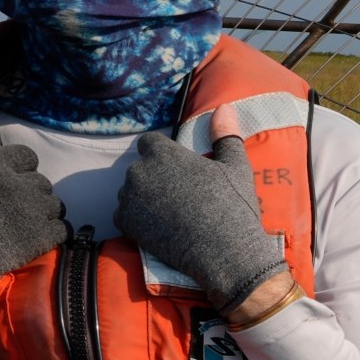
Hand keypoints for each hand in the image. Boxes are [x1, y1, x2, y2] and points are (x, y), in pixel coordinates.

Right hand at [0, 110, 67, 327]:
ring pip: (54, 204)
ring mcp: (28, 214)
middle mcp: (14, 185)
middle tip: (9, 210)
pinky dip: (52, 233)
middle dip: (29, 193)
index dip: (18, 169)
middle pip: (42, 181)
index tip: (4, 185)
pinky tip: (33, 240)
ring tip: (21, 225)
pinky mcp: (36, 241)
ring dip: (43, 213)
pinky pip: (62, 229)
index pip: (26, 156)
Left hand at [115, 106, 286, 310]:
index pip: (148, 142)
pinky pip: (123, 214)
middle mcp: (140, 171)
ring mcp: (130, 198)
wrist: (224, 253)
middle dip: (153, 177)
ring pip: (130, 191)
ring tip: (169, 213)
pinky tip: (158, 227)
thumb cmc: (233, 206)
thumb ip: (225, 134)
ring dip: (143, 198)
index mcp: (163, 153)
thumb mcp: (235, 166)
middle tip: (178, 195)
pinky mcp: (126, 223)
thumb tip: (225, 107)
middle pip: (139, 168)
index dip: (162, 154)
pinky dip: (136, 219)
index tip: (177, 169)